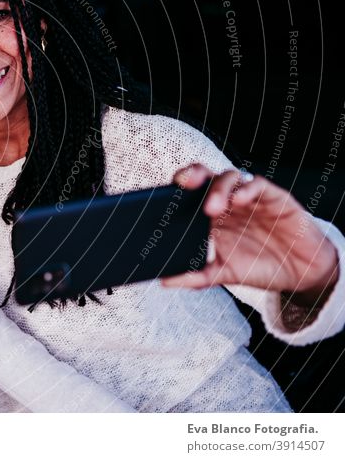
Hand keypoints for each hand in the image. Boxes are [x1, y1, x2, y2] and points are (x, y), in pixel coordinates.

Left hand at [161, 164, 339, 307]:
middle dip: (192, 175)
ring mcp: (249, 198)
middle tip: (184, 185)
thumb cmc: (256, 265)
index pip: (187, 192)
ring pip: (229, 177)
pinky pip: (258, 185)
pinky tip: (240, 200)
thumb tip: (165, 281)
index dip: (174, 189)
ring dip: (219, 189)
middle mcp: (226, 201)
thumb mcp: (223, 273)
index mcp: (208, 215)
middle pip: (204, 177)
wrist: (298, 272)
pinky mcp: (274, 198)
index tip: (158, 196)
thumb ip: (196, 276)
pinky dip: (248, 190)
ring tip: (213, 208)